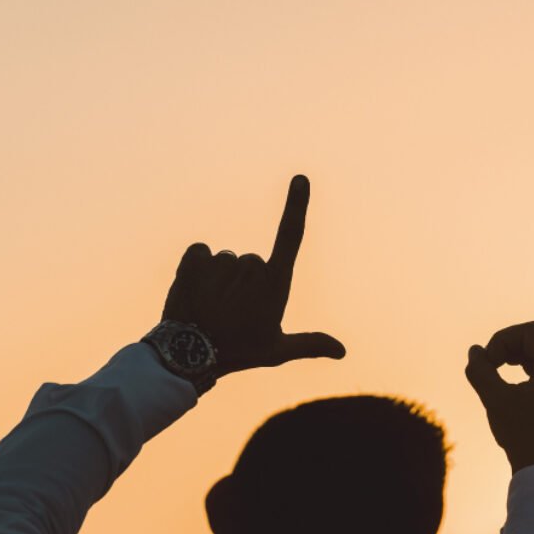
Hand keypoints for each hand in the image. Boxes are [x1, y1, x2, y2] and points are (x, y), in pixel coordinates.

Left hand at [163, 175, 344, 374]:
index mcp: (275, 284)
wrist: (189, 354)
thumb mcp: (276, 351)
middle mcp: (251, 267)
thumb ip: (310, 343)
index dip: (296, 206)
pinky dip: (198, 267)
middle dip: (244, 281)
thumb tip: (343, 351)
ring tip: (213, 307)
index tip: (300, 178)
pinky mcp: (195, 258)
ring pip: (225, 261)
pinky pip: (201, 252)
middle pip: (251, 262)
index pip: (290, 236)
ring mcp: (223, 262)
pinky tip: (196, 291)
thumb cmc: (239, 352)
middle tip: (234, 311)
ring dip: (220, 279)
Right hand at [465, 321, 533, 472]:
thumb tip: (475, 351)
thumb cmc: (521, 435)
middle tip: (488, 363)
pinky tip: (505, 378)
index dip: (501, 340)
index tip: (487, 363)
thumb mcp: (495, 400)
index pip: (528, 332)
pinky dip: (520, 364)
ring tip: (494, 370)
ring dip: (512, 353)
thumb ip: (480, 371)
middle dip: (506, 344)